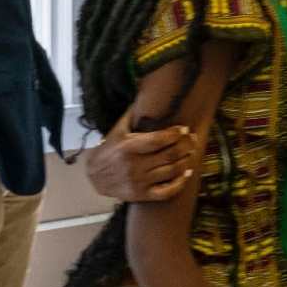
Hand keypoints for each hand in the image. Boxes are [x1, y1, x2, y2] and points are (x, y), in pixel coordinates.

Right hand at [82, 121, 201, 204]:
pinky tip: (186, 173)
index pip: (158, 140)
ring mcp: (139, 181)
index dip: (174, 134)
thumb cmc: (109, 150)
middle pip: (169, 155)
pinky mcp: (142, 195)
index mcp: (128, 147)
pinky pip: (166, 192)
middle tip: (192, 139)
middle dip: (185, 146)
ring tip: (191, 152)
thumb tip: (145, 92)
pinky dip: (179, 183)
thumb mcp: (117, 130)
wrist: (94, 176)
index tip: (184, 129)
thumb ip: (132, 114)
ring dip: (186, 161)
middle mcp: (134, 165)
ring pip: (171, 171)